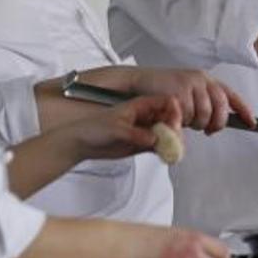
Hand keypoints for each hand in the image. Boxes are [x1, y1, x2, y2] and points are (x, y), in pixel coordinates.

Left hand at [63, 95, 181, 160]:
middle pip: (169, 118)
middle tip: (175, 140)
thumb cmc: (93, 128)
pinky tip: (167, 155)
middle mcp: (145, 116)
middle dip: (175, 128)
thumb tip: (153, 138)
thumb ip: (135, 134)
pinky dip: (165, 151)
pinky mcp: (143, 144)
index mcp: (139, 104)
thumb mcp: (116, 129)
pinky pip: (160, 146)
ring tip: (173, 150)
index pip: (165, 102)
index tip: (174, 123)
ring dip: (172, 141)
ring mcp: (145, 130)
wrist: (83, 143)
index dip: (173, 110)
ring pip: (166, 133)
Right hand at [130, 68, 256, 133]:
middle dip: (216, 124)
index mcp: (207, 79)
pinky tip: (176, 118)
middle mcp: (201, 80)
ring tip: (186, 120)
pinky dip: (183, 122)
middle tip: (208, 130)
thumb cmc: (163, 89)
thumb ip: (203, 103)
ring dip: (196, 124)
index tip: (252, 123)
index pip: (230, 95)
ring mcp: (190, 84)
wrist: (140, 80)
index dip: (244, 110)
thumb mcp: (188, 92)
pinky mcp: (178, 91)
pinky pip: (188, 115)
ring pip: (204, 115)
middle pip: (220, 108)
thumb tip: (215, 125)